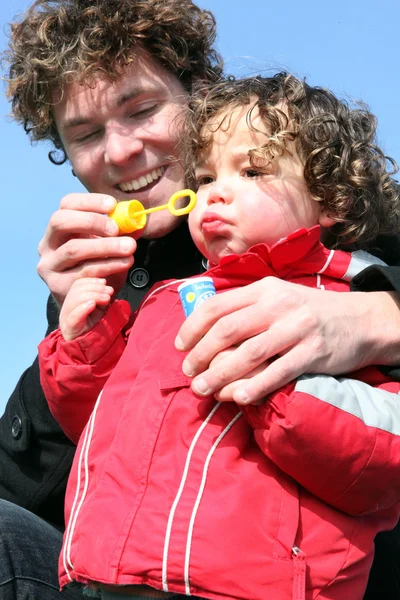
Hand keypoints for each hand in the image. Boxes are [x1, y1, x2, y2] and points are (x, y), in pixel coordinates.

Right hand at [37, 193, 135, 307]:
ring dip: (105, 247)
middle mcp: (48, 244)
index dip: (89, 201)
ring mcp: (49, 266)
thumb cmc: (99, 267)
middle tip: (116, 229)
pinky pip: (84, 272)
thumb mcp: (108, 246)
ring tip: (130, 247)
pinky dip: (108, 266)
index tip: (112, 205)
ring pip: (74, 250)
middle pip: (60, 222)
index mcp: (59, 228)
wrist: (88, 302)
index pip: (67, 204)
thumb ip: (120, 232)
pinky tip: (125, 263)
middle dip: (91, 222)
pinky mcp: (57, 285)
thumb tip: (137, 220)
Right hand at [60, 278, 113, 340]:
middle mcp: (67, 309)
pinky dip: (83, 308)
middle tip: (109, 292)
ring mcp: (66, 319)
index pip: (77, 285)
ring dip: (93, 295)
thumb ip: (101, 299)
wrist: (90, 352)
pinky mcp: (69, 330)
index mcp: (72, 302)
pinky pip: (73, 317)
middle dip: (95, 288)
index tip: (104, 282)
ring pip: (74, 300)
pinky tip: (92, 304)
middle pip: (76, 291)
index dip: (91, 281)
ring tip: (106, 298)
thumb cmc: (95, 330)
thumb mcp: (99, 311)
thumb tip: (107, 287)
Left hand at [175, 277, 399, 404]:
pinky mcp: (313, 352)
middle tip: (188, 372)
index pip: (218, 305)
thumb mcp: (279, 296)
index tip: (180, 346)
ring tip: (203, 389)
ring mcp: (296, 328)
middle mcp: (277, 305)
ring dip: (220, 374)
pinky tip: (238, 398)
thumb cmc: (310, 311)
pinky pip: (278, 372)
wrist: (361, 319)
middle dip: (201, 354)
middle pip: (227, 329)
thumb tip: (206, 325)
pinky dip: (255, 386)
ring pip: (249, 353)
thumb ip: (247, 307)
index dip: (192, 326)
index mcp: (264, 289)